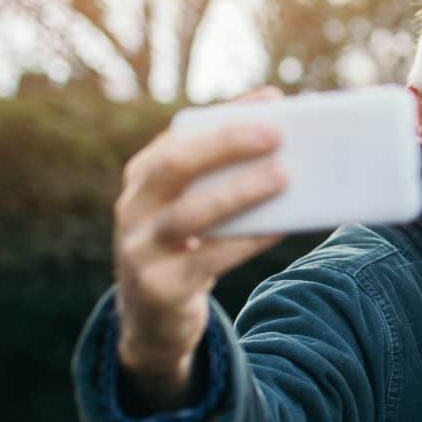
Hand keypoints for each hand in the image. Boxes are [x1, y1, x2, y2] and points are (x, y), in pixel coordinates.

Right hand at [113, 87, 289, 407]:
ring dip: (240, 192)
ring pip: (191, 215)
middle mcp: (133, 208)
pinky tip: (281, 227)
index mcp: (142, 178)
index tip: (273, 100)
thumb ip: (222, 181)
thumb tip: (288, 153)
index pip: (180, 134)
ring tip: (284, 176)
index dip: (226, 115)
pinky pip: (210, 259)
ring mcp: (142, 249)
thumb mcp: (191, 210)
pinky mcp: (162, 288)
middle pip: (174, 165)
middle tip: (277, 133)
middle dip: (225, 144)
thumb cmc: (186, 250)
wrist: (151, 321)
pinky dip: (248, 240)